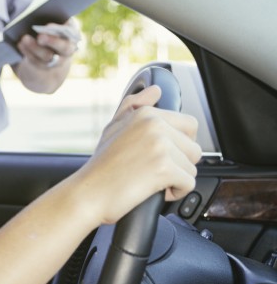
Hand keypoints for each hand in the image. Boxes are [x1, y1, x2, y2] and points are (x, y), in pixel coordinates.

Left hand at [17, 18, 80, 69]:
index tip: (48, 25)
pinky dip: (27, 52)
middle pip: (63, 48)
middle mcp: (69, 49)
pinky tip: (20, 44)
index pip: (70, 32)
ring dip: (35, 47)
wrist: (52, 45)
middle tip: (40, 36)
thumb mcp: (56, 21)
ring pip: (47, 57)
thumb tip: (41, 13)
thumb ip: (53, 17)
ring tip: (24, 38)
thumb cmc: (54, 26)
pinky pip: (36, 61)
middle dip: (51, 41)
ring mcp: (58, 60)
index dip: (60, 29)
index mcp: (74, 34)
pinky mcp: (45, 65)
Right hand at [74, 85, 200, 225]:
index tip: (156, 154)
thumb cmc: (101, 165)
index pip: (189, 125)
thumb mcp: (113, 128)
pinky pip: (188, 183)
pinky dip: (174, 193)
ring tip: (148, 179)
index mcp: (145, 113)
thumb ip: (134, 106)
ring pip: (192, 167)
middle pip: (194, 148)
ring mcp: (160, 145)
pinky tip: (152, 190)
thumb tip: (155, 90)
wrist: (89, 193)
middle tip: (151, 168)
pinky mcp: (164, 168)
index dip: (177, 145)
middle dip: (179, 163)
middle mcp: (154, 125)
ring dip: (175, 179)